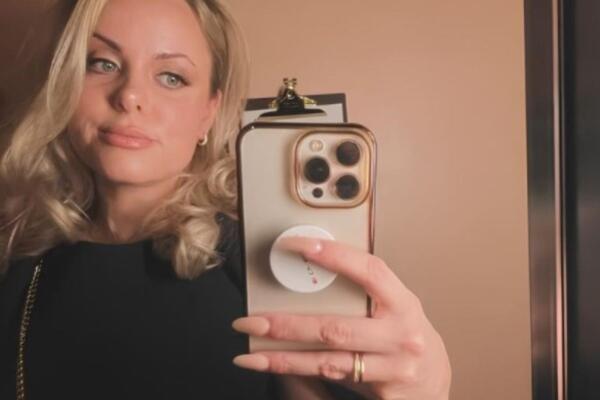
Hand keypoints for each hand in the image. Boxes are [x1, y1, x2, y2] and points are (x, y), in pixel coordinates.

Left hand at [231, 236, 450, 399]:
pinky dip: (298, 372)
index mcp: (403, 303)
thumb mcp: (394, 307)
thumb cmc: (405, 336)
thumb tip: (309, 273)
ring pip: (328, 361)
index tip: (298, 246)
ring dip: (283, 356)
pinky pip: (332, 380)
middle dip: (288, 324)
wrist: (433, 382)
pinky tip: (274, 367)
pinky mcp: (383, 391)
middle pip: (336, 328)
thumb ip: (363, 293)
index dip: (334, 256)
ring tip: (250, 351)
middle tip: (251, 320)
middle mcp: (401, 335)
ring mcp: (394, 367)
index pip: (370, 272)